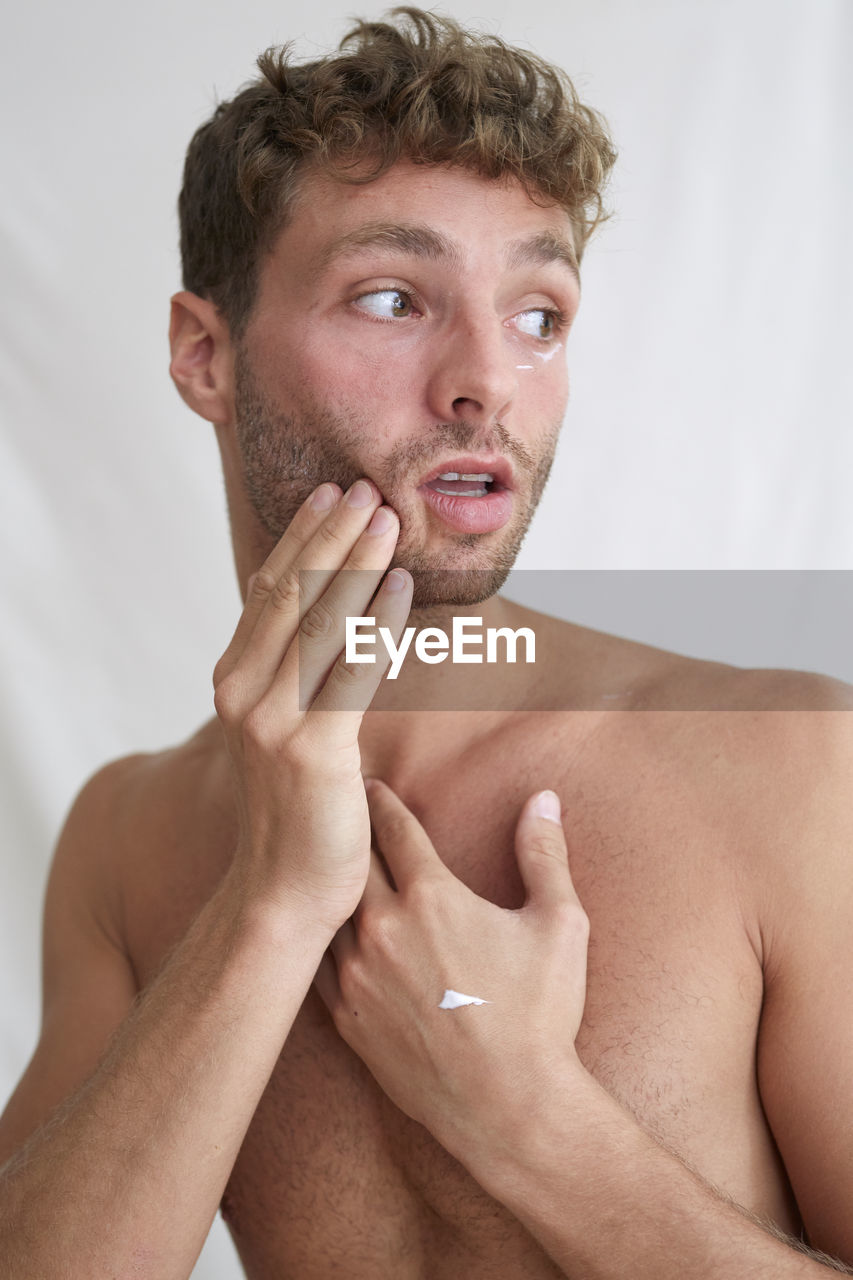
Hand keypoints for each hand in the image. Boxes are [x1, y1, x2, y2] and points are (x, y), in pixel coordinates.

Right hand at [212, 482, 412, 930]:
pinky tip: (401, 586)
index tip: (328, 494)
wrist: (284, 890)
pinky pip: (351, 670)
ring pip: (319, 621)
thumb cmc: (294, 809)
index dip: (299, 539)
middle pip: (290, 594)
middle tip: (366, 489)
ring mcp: (271, 721)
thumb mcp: (281, 730)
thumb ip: (293, 677)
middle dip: (329, 535)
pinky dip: (377, 622)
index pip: (267, 592)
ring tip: (387, 518)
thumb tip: (332, 625)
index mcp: (233, 681)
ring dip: (356, 563)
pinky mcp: (311, 750)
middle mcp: (242, 693)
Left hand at [314, 779, 589, 1154]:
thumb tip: (543, 799)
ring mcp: (359, 977)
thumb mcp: (559, 924)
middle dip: (348, 834)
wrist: (509, 1106)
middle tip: (340, 812)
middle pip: (350, 863)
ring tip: (327, 869)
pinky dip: (322, 941)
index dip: (381, 802)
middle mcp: (383, 929)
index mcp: (432, 898)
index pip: (393, 829)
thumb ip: (544, 854)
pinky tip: (325, 933)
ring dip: (331, 888)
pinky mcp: (348, 1020)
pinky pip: (321, 966)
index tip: (370, 785)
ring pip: (329, 913)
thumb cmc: (540, 1014)